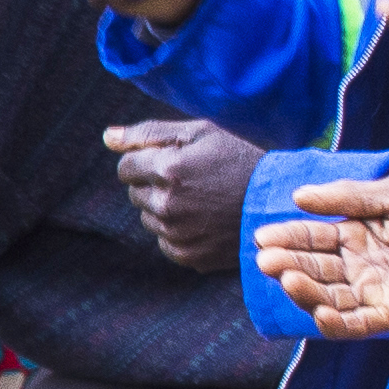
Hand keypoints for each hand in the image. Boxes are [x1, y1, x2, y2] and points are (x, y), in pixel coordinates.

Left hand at [101, 117, 258, 272]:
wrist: (281, 202)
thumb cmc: (241, 159)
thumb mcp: (200, 133)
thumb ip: (149, 134)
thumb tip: (107, 137)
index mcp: (168, 170)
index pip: (125, 168)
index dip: (146, 162)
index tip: (172, 162)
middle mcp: (167, 205)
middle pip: (135, 194)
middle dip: (155, 185)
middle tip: (194, 181)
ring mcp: (177, 234)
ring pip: (149, 219)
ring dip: (166, 209)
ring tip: (203, 201)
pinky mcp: (188, 255)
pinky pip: (165, 242)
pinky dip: (178, 232)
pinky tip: (205, 220)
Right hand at [257, 172, 388, 338]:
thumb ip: (351, 197)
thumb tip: (299, 197)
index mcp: (359, 234)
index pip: (314, 238)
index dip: (289, 238)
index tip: (263, 237)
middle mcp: (362, 266)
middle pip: (316, 270)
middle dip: (290, 266)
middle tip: (267, 261)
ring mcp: (378, 292)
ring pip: (331, 299)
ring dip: (306, 293)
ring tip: (288, 281)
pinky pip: (360, 324)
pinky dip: (338, 324)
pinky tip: (319, 315)